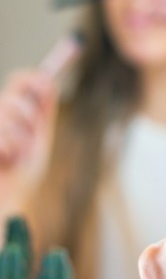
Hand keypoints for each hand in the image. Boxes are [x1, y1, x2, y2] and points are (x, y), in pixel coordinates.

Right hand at [0, 71, 56, 199]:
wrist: (6, 199)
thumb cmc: (21, 174)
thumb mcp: (38, 140)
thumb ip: (43, 112)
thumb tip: (48, 81)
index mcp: (15, 112)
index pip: (21, 81)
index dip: (33, 79)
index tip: (45, 83)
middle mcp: (0, 116)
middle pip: (13, 95)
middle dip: (28, 115)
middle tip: (30, 135)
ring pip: (6, 113)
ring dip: (19, 138)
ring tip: (14, 155)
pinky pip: (1, 136)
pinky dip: (7, 148)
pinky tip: (3, 159)